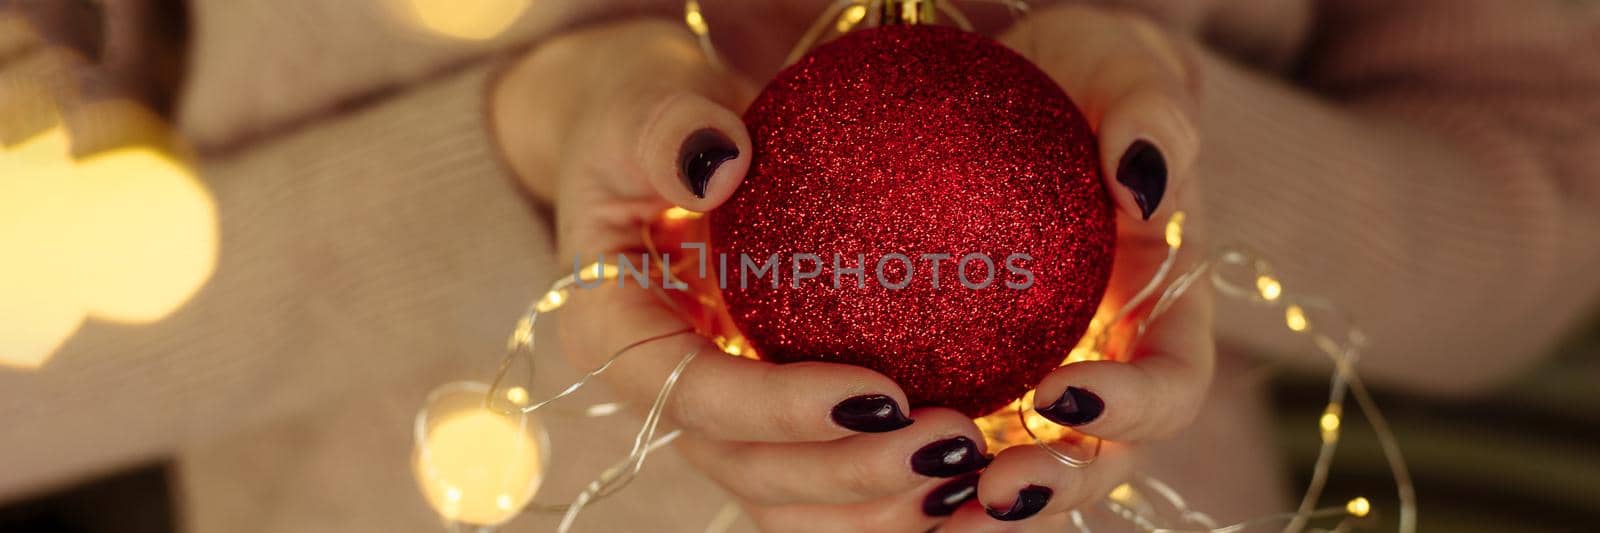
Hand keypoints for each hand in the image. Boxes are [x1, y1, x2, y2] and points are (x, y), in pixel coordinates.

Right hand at [492, 20, 993, 531]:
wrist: (655, 151)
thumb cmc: (645, 122)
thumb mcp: (641, 108)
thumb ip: (667, 129)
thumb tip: (721, 164)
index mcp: (616, 336)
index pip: (696, 396)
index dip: (784, 410)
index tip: (883, 392)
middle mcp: (663, 399)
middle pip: (750, 472)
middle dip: (850, 475)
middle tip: (953, 441)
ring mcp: (718, 425)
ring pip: (790, 505)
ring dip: (880, 509)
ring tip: (976, 474)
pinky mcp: (769, 428)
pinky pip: (828, 489)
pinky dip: (895, 500)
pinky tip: (979, 483)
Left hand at [938, 5, 1214, 530]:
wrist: (1020, 87)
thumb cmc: (1084, 74)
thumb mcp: (1123, 67)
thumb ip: (1151, 115)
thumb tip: (1142, 184)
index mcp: (1163, 312)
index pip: (1173, 385)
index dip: (1133, 410)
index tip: (1061, 392)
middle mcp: (1108, 366)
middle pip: (1096, 460)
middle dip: (1050, 489)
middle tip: (987, 490)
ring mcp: (1038, 382)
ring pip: (1018, 471)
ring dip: (974, 504)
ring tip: (923, 510)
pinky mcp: (970, 379)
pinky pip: (942, 438)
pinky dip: (907, 468)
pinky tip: (850, 468)